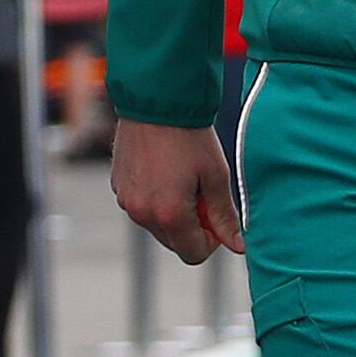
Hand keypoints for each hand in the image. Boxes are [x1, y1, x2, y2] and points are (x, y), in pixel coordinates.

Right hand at [114, 114, 242, 264]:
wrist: (155, 101)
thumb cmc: (191, 136)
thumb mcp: (216, 176)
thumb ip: (225, 216)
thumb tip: (237, 246)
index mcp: (170, 214)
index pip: (193, 254)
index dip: (212, 241)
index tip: (217, 215)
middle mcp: (142, 213)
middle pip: (174, 243)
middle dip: (193, 227)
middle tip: (204, 193)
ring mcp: (126, 201)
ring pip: (157, 226)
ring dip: (174, 214)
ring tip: (185, 179)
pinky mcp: (118, 187)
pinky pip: (142, 207)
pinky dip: (157, 200)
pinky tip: (167, 171)